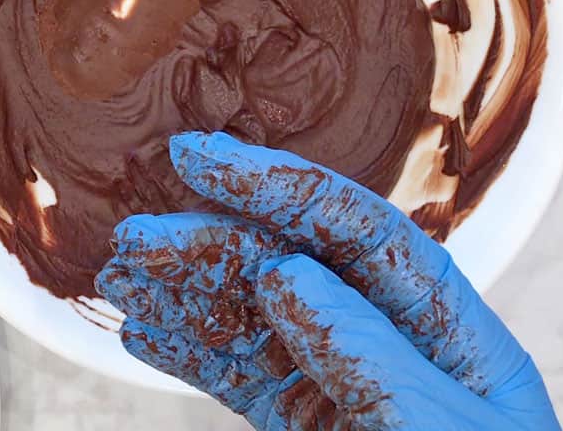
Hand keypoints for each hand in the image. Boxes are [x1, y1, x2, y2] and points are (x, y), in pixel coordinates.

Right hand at [96, 132, 558, 429]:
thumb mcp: (438, 428)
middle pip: (283, 266)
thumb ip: (367, 349)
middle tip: (132, 239)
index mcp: (445, 328)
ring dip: (179, 295)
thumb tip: (285, 270)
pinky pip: (234, 377)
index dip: (273, 185)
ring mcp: (337, 383)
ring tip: (118, 279)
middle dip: (204, 246)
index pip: (354, 229)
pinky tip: (142, 334)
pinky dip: (185, 354)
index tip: (198, 158)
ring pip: (246, 319)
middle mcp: (384, 343)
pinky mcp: (300, 423)